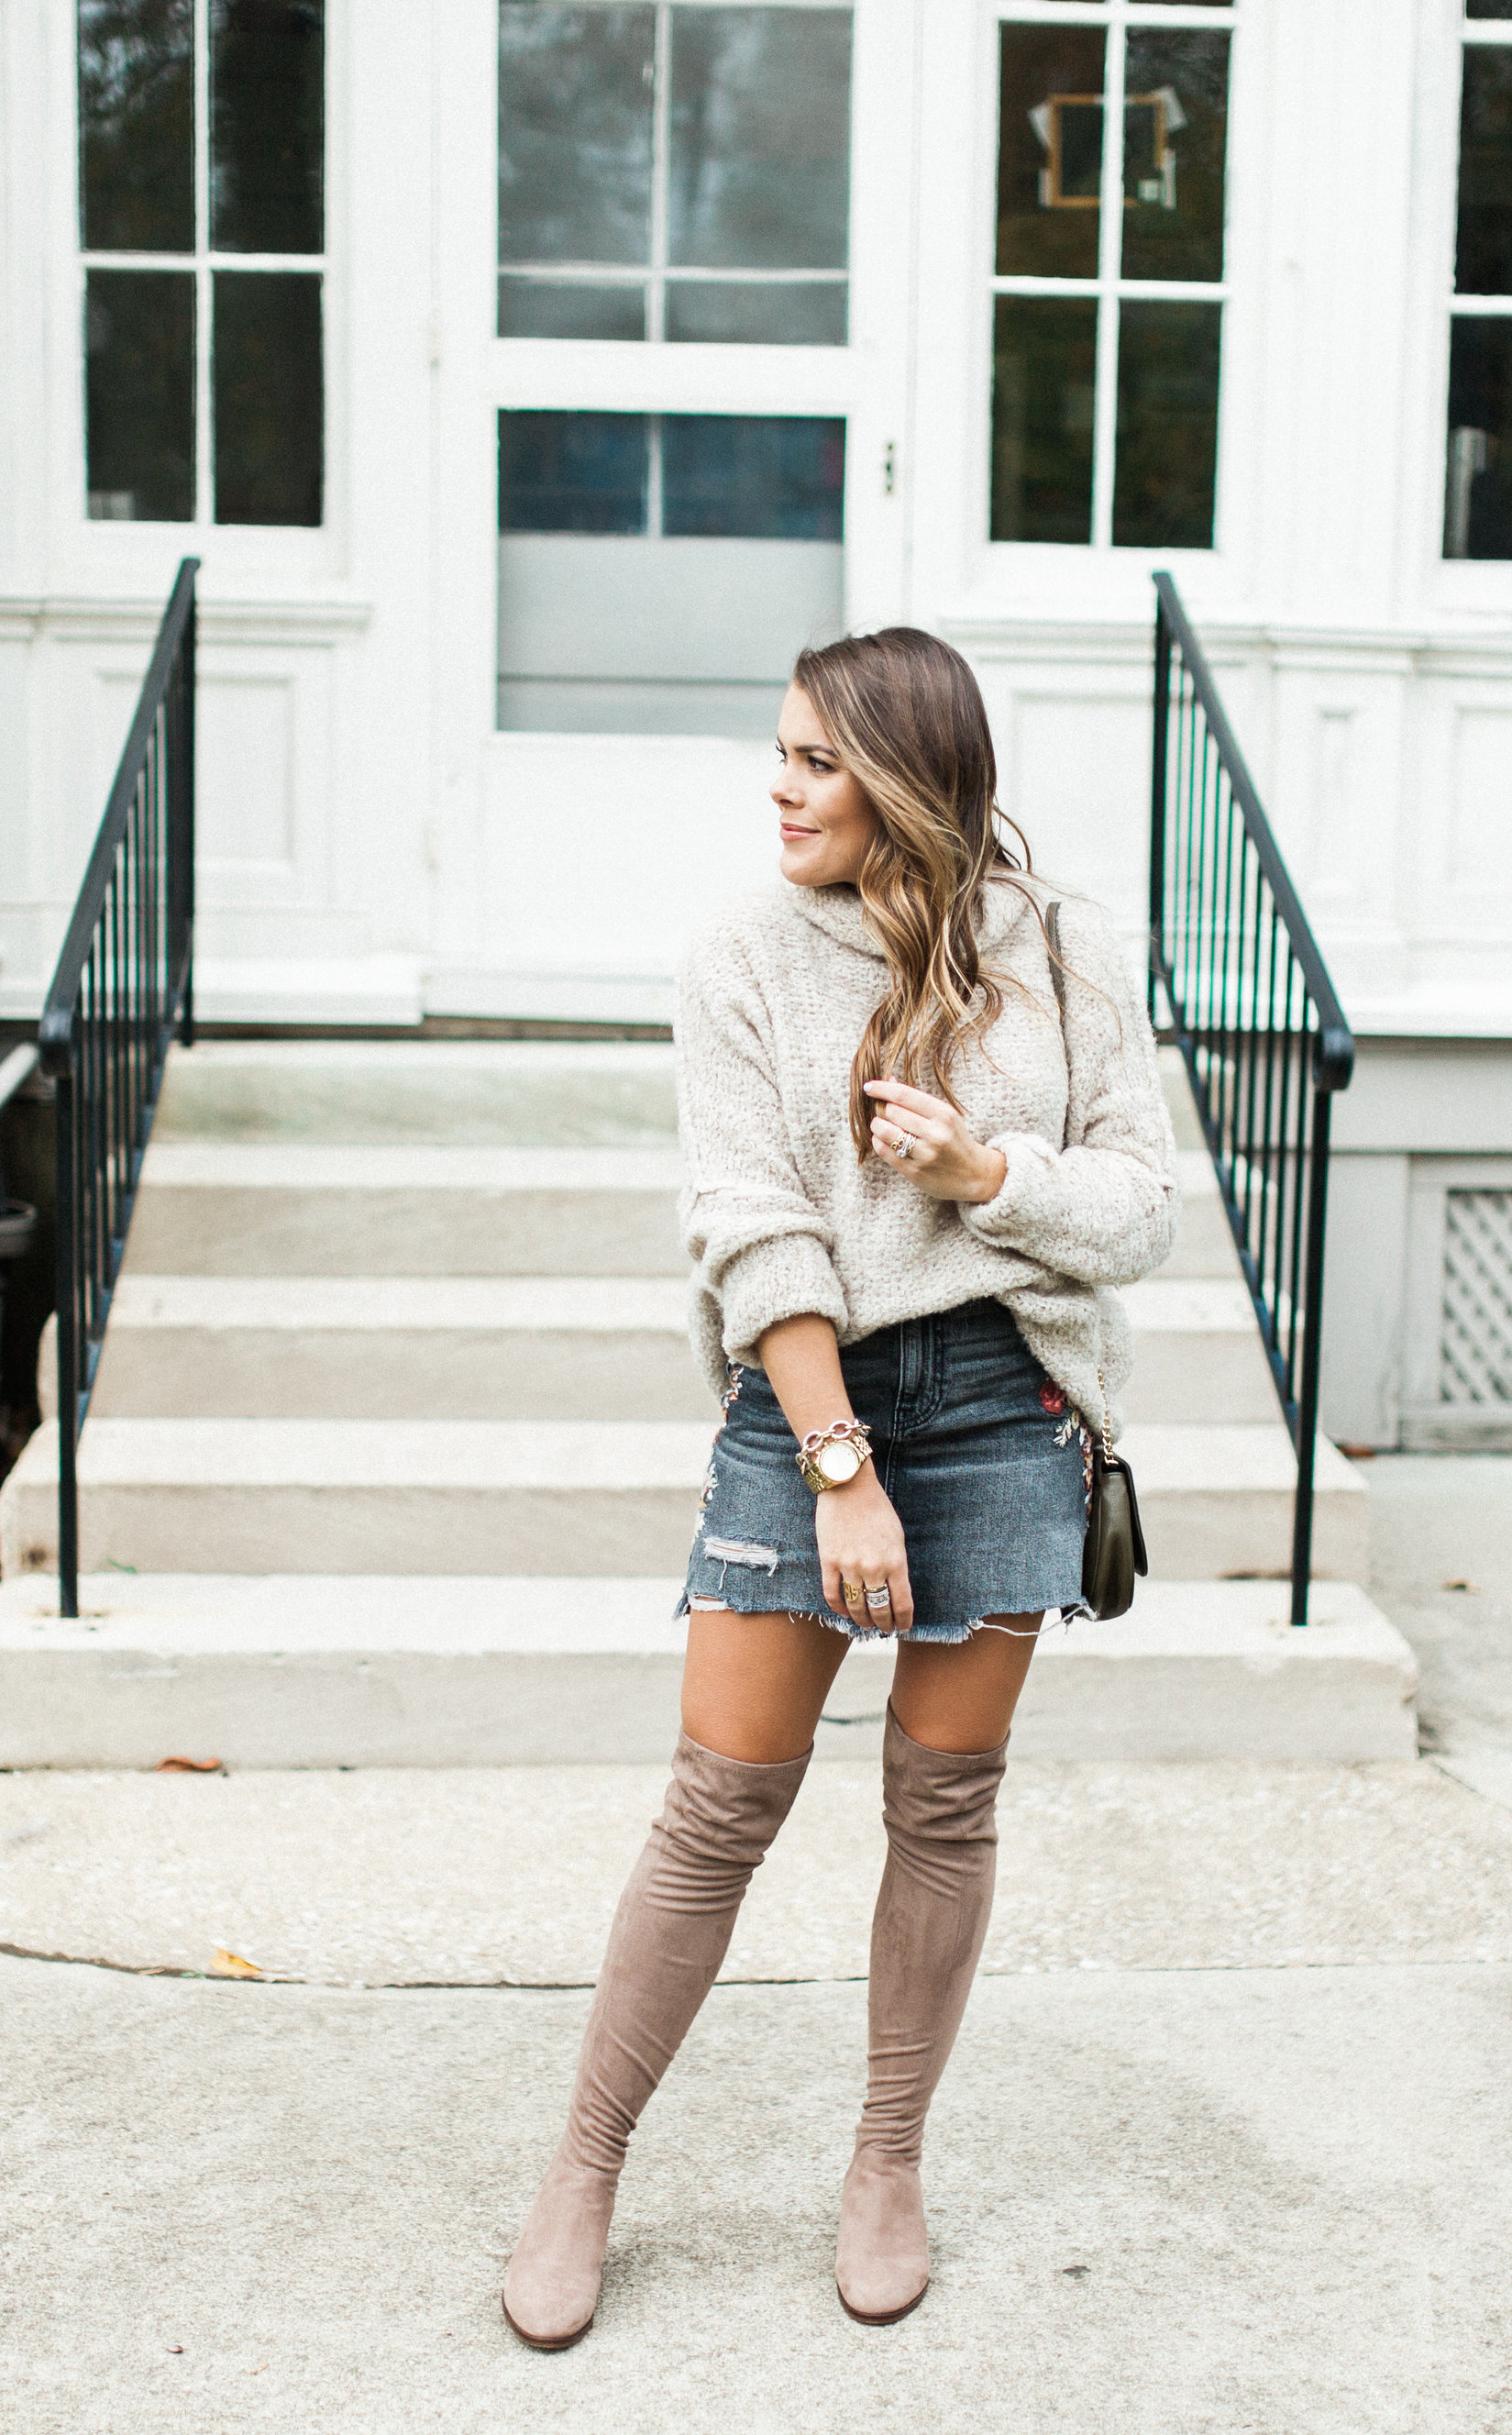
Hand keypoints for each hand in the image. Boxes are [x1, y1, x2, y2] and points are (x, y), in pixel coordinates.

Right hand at [815, 1470, 913, 1634]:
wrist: (848, 1487)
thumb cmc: (877, 1508)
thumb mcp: (897, 1537)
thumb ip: (898, 1564)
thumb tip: (896, 1589)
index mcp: (895, 1561)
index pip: (902, 1604)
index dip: (903, 1621)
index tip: (903, 1627)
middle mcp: (873, 1568)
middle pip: (879, 1609)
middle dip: (883, 1624)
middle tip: (884, 1629)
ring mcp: (849, 1566)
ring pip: (856, 1606)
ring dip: (862, 1620)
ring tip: (866, 1626)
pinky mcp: (828, 1561)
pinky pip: (832, 1594)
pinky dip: (839, 1608)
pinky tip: (845, 1613)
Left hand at [863, 1078, 1006, 1204]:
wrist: (974, 1174)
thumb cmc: (955, 1139)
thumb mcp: (945, 1115)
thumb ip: (917, 1100)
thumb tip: (889, 1079)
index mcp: (944, 1115)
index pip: (905, 1095)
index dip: (882, 1088)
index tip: (868, 1087)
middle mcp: (935, 1134)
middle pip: (892, 1112)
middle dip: (883, 1109)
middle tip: (884, 1112)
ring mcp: (925, 1155)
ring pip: (885, 1132)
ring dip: (877, 1126)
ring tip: (881, 1125)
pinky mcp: (914, 1172)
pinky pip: (884, 1151)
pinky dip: (878, 1141)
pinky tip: (883, 1139)